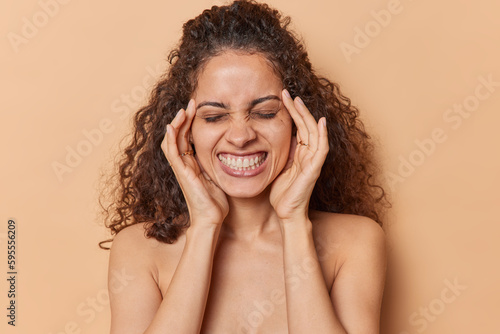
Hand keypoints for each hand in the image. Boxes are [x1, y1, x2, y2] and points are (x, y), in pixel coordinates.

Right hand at [161, 100, 228, 226]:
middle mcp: (184, 164)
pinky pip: (172, 154)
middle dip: (183, 118)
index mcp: (192, 164)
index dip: (190, 123)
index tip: (198, 108)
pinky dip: (171, 139)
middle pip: (178, 136)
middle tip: (191, 103)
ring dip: (176, 124)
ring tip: (183, 110)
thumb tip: (232, 151)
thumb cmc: (217, 202)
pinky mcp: (182, 174)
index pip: (187, 138)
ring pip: (172, 141)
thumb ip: (219, 163)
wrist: (212, 219)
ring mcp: (181, 169)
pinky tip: (172, 126)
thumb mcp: (219, 176)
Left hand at [269, 90, 328, 221]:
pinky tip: (320, 122)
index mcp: (300, 153)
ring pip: (314, 132)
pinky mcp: (314, 169)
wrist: (286, 212)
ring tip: (297, 101)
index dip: (292, 112)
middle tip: (286, 93)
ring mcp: (313, 161)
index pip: (298, 127)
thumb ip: (282, 152)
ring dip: (306, 116)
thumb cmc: (282, 192)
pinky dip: (322, 135)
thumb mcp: (278, 167)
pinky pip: (321, 149)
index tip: (282, 97)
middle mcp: (308, 154)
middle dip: (297, 108)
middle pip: (306, 125)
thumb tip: (277, 136)